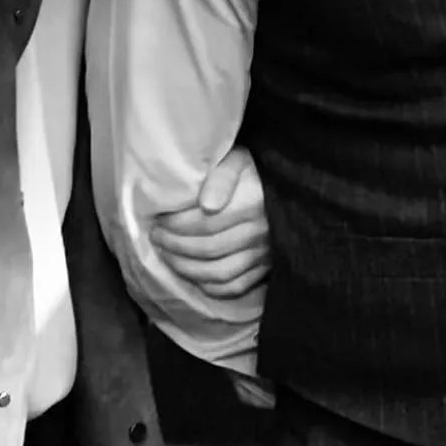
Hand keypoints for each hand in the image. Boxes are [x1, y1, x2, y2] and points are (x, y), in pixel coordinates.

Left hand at [150, 148, 270, 299]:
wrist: (288, 183)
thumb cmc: (254, 169)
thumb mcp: (238, 158)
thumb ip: (222, 176)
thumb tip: (207, 205)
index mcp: (253, 203)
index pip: (205, 223)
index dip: (175, 226)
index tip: (159, 220)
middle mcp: (261, 232)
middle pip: (208, 249)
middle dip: (174, 246)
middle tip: (156, 237)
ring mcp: (265, 253)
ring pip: (219, 272)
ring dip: (187, 269)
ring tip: (168, 256)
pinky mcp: (267, 268)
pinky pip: (235, 286)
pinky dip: (211, 286)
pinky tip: (194, 275)